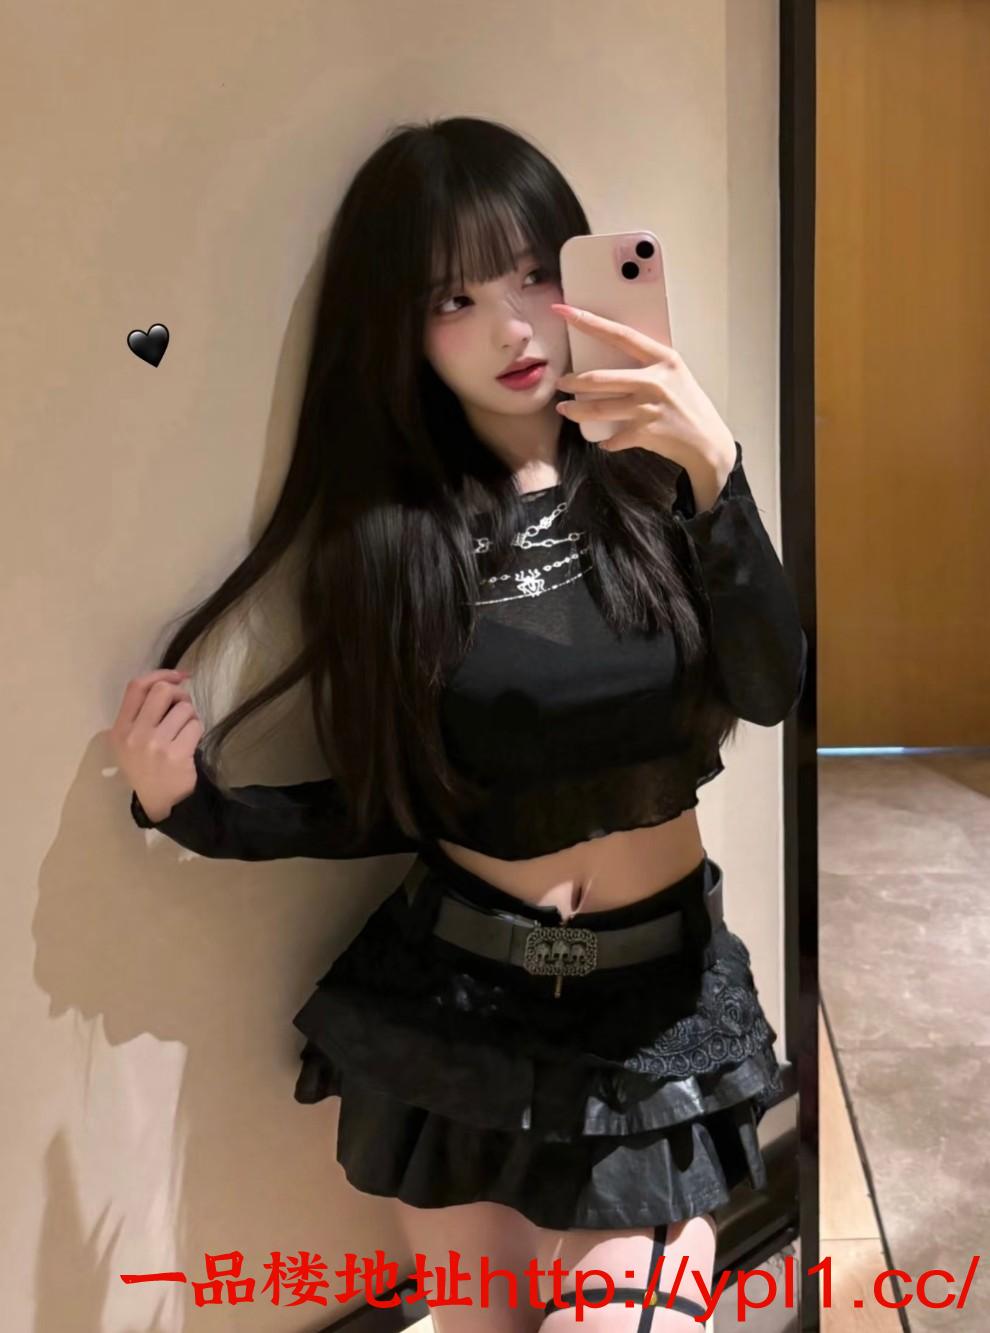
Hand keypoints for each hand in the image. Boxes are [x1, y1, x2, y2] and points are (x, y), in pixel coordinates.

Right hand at [110, 668, 203, 821]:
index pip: (137, 687)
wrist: (161, 801)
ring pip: (184, 709)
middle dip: (179, 694)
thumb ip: (143, 712)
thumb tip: (173, 680)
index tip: (178, 676)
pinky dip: (197, 730)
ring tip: (185, 732)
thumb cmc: (147, 766)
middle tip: (183, 708)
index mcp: (120, 729)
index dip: (161, 674)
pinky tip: (190, 743)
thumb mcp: (130, 741)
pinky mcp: (176, 754)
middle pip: (162, 690)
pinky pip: (195, 726)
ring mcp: (154, 745)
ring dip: (190, 716)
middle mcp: (134, 735)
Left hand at [551, 303, 734, 470]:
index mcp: (663, 359)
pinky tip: (605, 441)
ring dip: (576, 411)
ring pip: (598, 409)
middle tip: (561, 382)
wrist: (708, 443)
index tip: (566, 312)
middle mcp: (654, 381)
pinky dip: (607, 441)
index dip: (590, 322)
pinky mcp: (644, 433)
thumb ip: (648, 367)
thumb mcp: (674, 376)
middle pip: (600, 378)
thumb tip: (613, 362)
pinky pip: (613, 437)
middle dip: (573, 382)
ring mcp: (648, 408)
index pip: (619, 334)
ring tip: (565, 409)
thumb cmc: (689, 406)